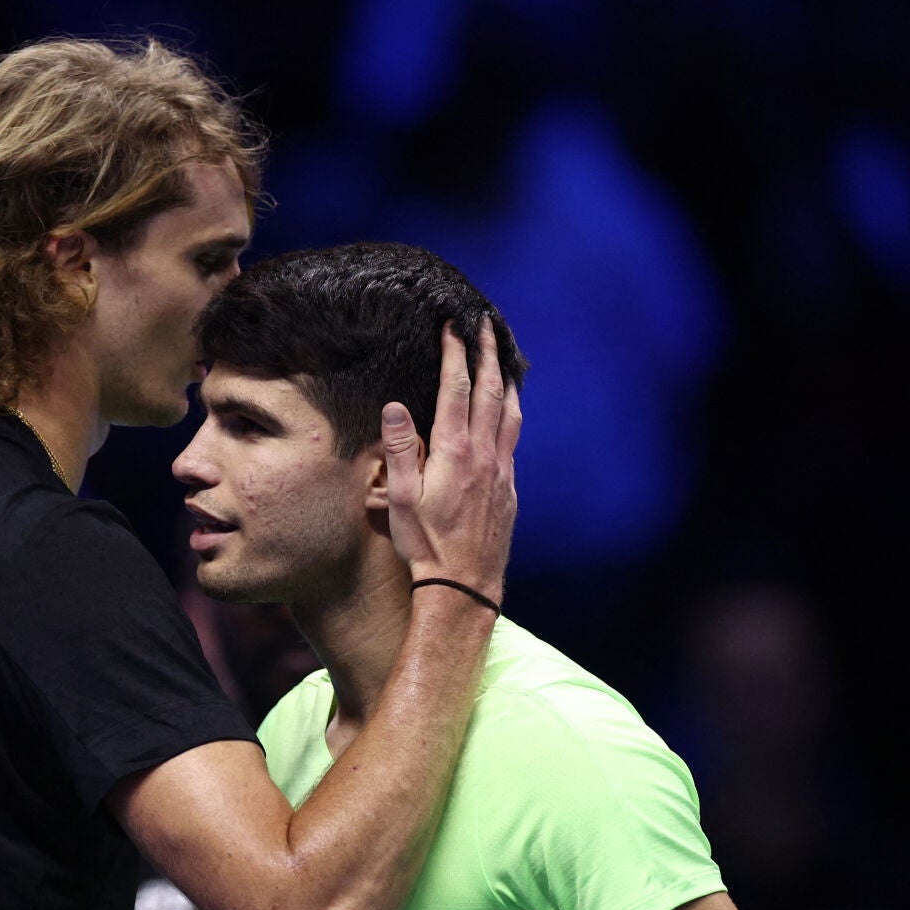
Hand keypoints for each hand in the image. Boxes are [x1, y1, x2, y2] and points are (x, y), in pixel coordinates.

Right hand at [381, 316, 519, 600]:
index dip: (456, 354)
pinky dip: (512, 412)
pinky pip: (514, 437)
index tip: (454, 327)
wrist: (464, 583)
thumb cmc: (426, 543)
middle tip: (487, 325)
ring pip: (510, 413)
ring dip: (507, 380)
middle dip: (488, 354)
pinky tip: (508, 411)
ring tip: (505, 358)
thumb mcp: (401, 498)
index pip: (457, 390)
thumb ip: (401, 449)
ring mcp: (501, 470)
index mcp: (454, 452)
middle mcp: (483, 454)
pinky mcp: (509, 487)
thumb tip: (396, 407)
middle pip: (490, 392)